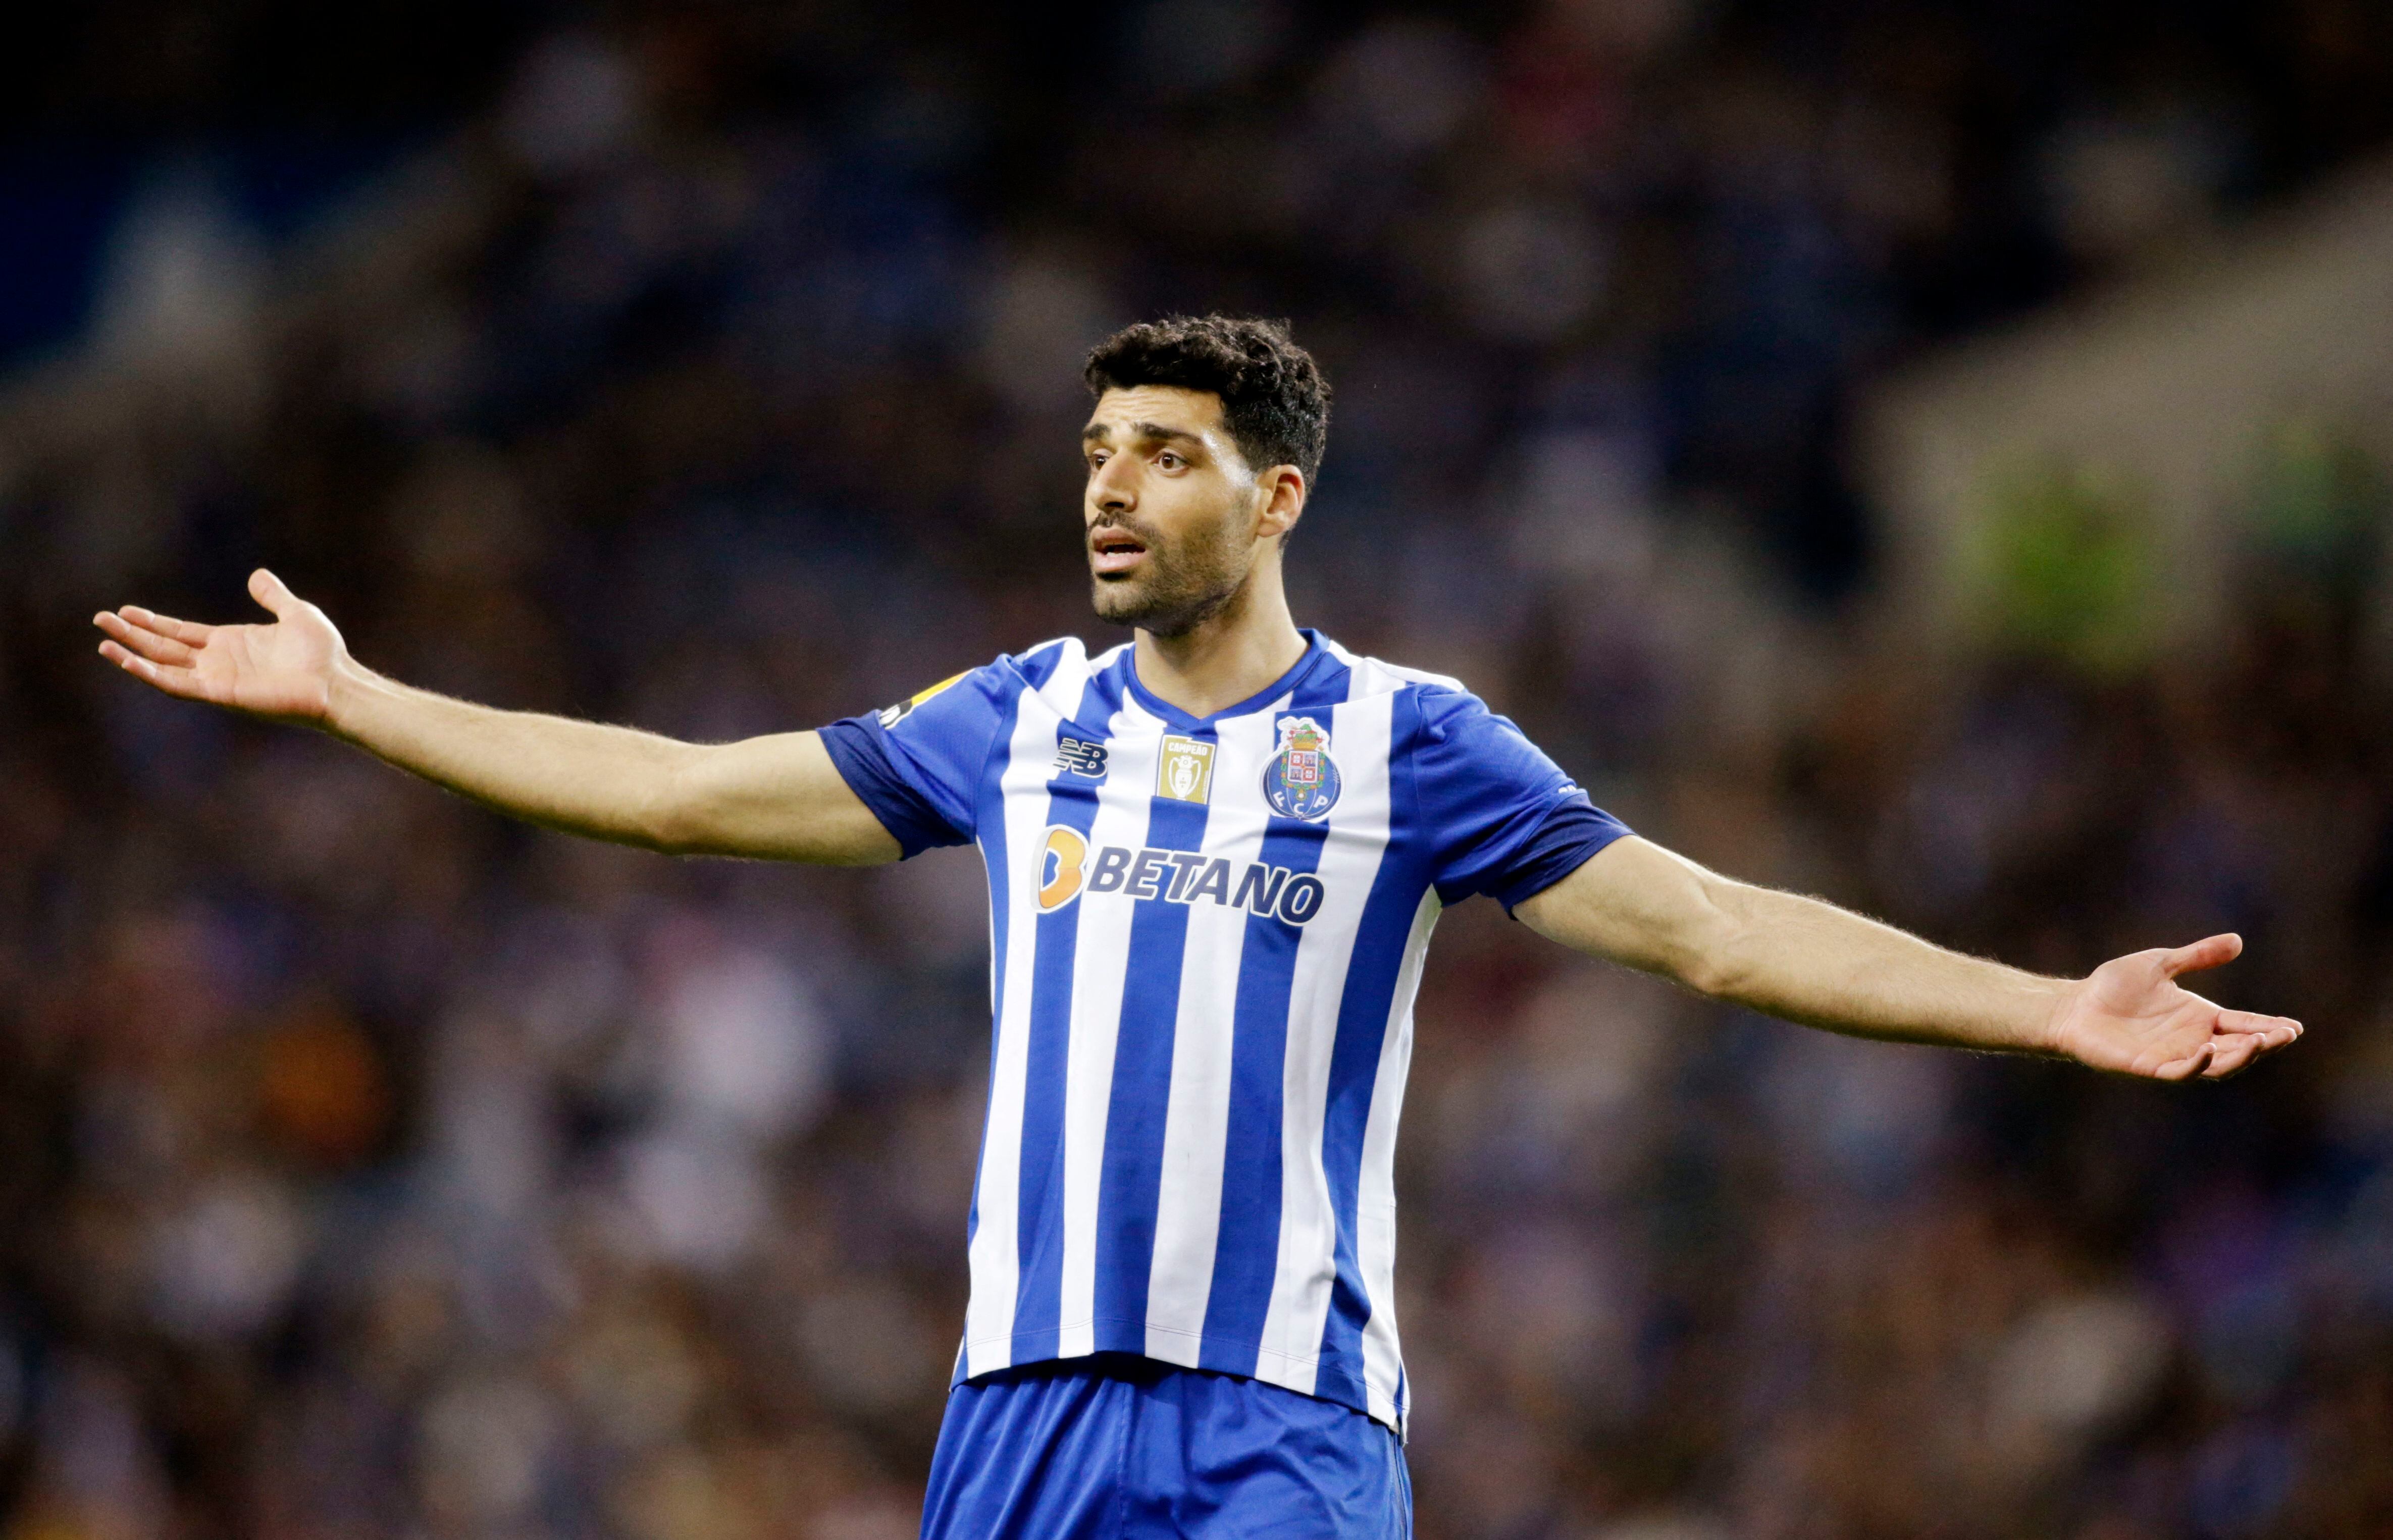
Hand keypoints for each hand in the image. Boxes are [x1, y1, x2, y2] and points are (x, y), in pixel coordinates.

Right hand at [95, 568, 347, 725]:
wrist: (336, 681)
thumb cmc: (322, 653)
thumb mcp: (295, 612)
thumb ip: (273, 596)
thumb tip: (257, 575)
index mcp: (230, 642)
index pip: (181, 632)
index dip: (153, 622)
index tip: (126, 611)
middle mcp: (218, 661)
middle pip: (164, 646)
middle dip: (133, 634)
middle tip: (101, 619)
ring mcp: (217, 678)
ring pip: (164, 666)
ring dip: (133, 655)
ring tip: (104, 641)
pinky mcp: (221, 693)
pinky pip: (178, 684)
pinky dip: (152, 674)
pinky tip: (129, 662)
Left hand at [2045, 934, 2301, 1080]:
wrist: (2074, 1005)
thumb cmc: (2113, 986)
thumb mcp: (2161, 963)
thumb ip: (2197, 955)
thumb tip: (2237, 940)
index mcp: (2200, 1017)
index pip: (2244, 1023)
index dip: (2269, 1026)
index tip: (2295, 1026)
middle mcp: (2193, 1039)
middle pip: (2239, 1047)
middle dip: (2265, 1042)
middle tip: (2287, 1034)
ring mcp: (2173, 1055)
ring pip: (2217, 1064)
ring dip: (2239, 1055)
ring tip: (2258, 1042)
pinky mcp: (2150, 1067)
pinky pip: (2180, 1071)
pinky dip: (2197, 1064)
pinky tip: (2209, 1050)